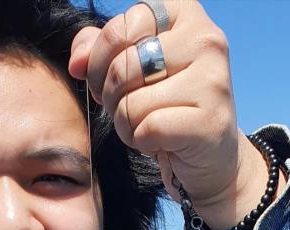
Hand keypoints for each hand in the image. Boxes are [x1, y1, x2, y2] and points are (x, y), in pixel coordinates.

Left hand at [69, 0, 273, 229]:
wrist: (209, 154)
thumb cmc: (167, 106)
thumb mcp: (133, 70)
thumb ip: (100, 50)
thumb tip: (77, 62)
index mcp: (184, 14)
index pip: (120, 29)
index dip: (100, 61)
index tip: (108, 81)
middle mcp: (205, 39)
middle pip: (123, 67)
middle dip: (110, 97)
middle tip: (126, 109)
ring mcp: (212, 80)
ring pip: (133, 101)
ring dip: (125, 124)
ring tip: (144, 126)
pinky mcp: (209, 121)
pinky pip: (148, 128)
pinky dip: (141, 141)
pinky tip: (157, 142)